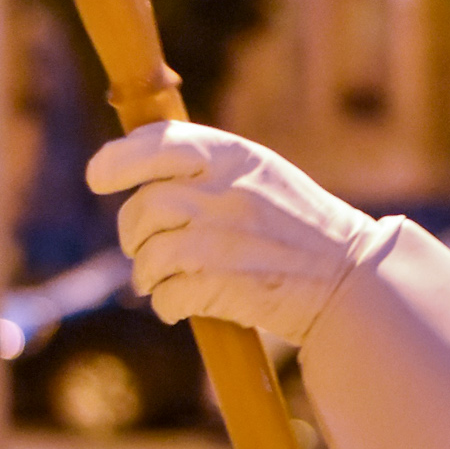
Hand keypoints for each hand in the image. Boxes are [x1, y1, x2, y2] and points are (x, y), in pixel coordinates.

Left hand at [86, 121, 386, 346]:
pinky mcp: (224, 285)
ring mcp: (223, 239)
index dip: (116, 160)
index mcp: (235, 156)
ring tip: (163, 281)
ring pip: (149, 255)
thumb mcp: (261, 175)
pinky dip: (167, 305)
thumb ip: (207, 166)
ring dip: (147, 275)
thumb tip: (138, 174)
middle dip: (133, 233)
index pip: (156, 143)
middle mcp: (225, 191)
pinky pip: (166, 296)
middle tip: (142, 249)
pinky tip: (185, 304)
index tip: (100, 178)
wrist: (349, 281)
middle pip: (143, 207)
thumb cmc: (300, 227)